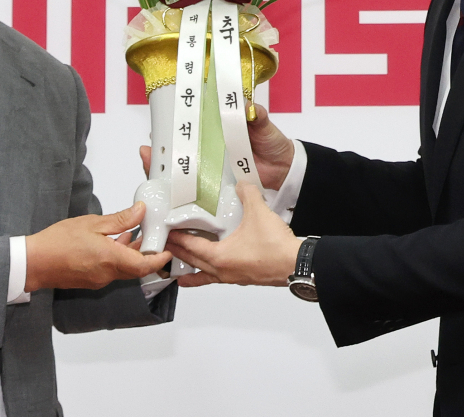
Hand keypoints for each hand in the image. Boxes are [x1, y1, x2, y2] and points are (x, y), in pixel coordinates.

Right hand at [25, 202, 172, 290]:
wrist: (34, 262)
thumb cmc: (57, 242)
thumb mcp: (92, 223)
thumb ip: (119, 219)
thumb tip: (140, 211)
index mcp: (110, 259)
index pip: (144, 265)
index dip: (159, 258)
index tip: (167, 249)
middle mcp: (107, 274)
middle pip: (137, 268)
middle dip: (147, 254)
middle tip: (153, 238)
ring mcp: (99, 280)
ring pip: (124, 269)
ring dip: (131, 255)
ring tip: (133, 235)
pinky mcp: (91, 281)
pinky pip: (112, 271)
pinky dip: (118, 258)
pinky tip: (113, 242)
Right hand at [142, 104, 292, 189]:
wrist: (285, 169)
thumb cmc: (272, 142)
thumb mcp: (263, 123)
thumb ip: (256, 114)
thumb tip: (246, 106)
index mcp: (219, 128)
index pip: (193, 124)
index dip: (175, 124)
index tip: (158, 124)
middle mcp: (212, 147)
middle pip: (182, 147)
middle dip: (162, 149)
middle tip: (149, 149)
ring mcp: (214, 166)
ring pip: (185, 167)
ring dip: (168, 167)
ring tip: (152, 164)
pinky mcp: (219, 183)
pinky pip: (200, 185)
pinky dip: (185, 187)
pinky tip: (171, 187)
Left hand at [164, 181, 301, 287]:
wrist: (297, 265)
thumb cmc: (276, 248)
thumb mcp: (258, 213)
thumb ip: (247, 194)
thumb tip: (242, 184)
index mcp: (220, 257)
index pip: (189, 247)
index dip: (176, 240)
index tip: (165, 234)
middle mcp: (223, 271)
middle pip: (193, 264)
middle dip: (178, 256)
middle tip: (165, 250)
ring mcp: (234, 277)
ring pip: (206, 276)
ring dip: (192, 272)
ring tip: (181, 274)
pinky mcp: (245, 278)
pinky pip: (220, 278)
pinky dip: (211, 275)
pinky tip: (215, 270)